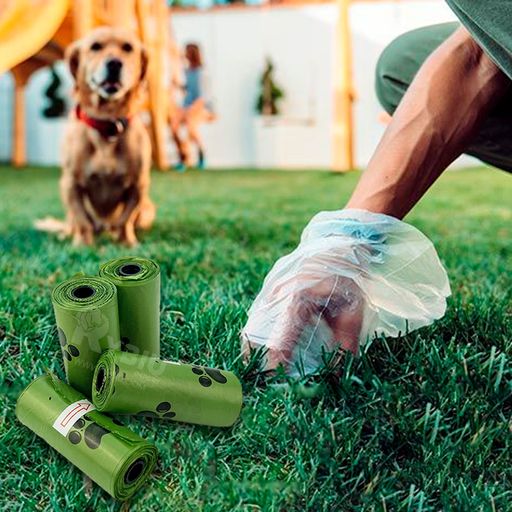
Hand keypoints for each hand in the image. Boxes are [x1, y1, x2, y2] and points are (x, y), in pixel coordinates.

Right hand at [241, 209, 449, 374]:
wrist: (336, 243)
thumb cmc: (346, 275)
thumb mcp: (352, 308)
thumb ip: (345, 342)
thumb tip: (340, 373)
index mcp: (296, 298)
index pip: (279, 338)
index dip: (276, 362)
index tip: (276, 382)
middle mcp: (275, 295)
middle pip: (255, 333)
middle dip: (258, 359)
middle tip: (265, 381)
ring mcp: (269, 290)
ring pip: (252, 325)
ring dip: (255, 347)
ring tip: (263, 370)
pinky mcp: (269, 290)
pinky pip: (257, 317)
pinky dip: (258, 334)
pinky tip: (265, 349)